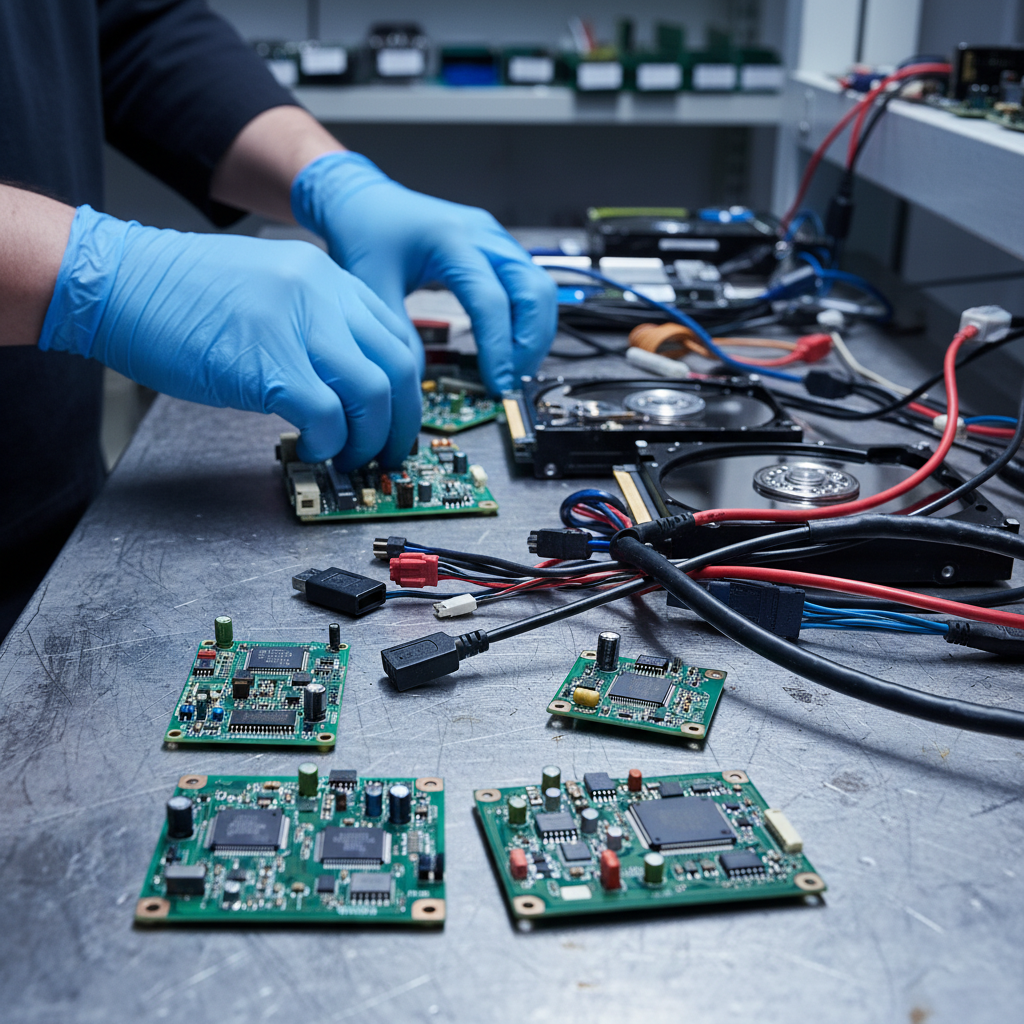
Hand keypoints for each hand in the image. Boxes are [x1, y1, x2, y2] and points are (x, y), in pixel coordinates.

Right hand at [38, 206, 418, 468]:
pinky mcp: (268, 363)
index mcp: (327, 278)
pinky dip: (328, 443)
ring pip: (373, 394)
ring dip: (368, 439)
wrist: (115, 281)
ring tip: (348, 457)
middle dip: (401, 422)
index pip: (397, 337)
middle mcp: (324, 294)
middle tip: (386, 453)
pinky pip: (328, 416)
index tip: (396, 419)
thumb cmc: (180, 296)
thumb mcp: (269, 293)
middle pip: (398, 367)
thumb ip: (316, 328)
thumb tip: (343, 386)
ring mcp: (298, 325)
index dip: (406, 390)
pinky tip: (311, 448)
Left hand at [291, 152, 557, 393]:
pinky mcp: (498, 249)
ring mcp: (495, 239)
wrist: (365, 199)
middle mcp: (483, 234)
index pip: (491, 300)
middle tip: (512, 379)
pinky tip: (510, 347)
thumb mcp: (371, 285)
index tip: (496, 383)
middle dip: (529, 342)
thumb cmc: (366, 232)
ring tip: (513, 368)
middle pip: (534, 291)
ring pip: (541, 288)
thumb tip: (417, 383)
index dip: (498, 348)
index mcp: (451, 239)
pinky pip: (529, 285)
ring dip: (534, 334)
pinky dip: (527, 320)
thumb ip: (396, 333)